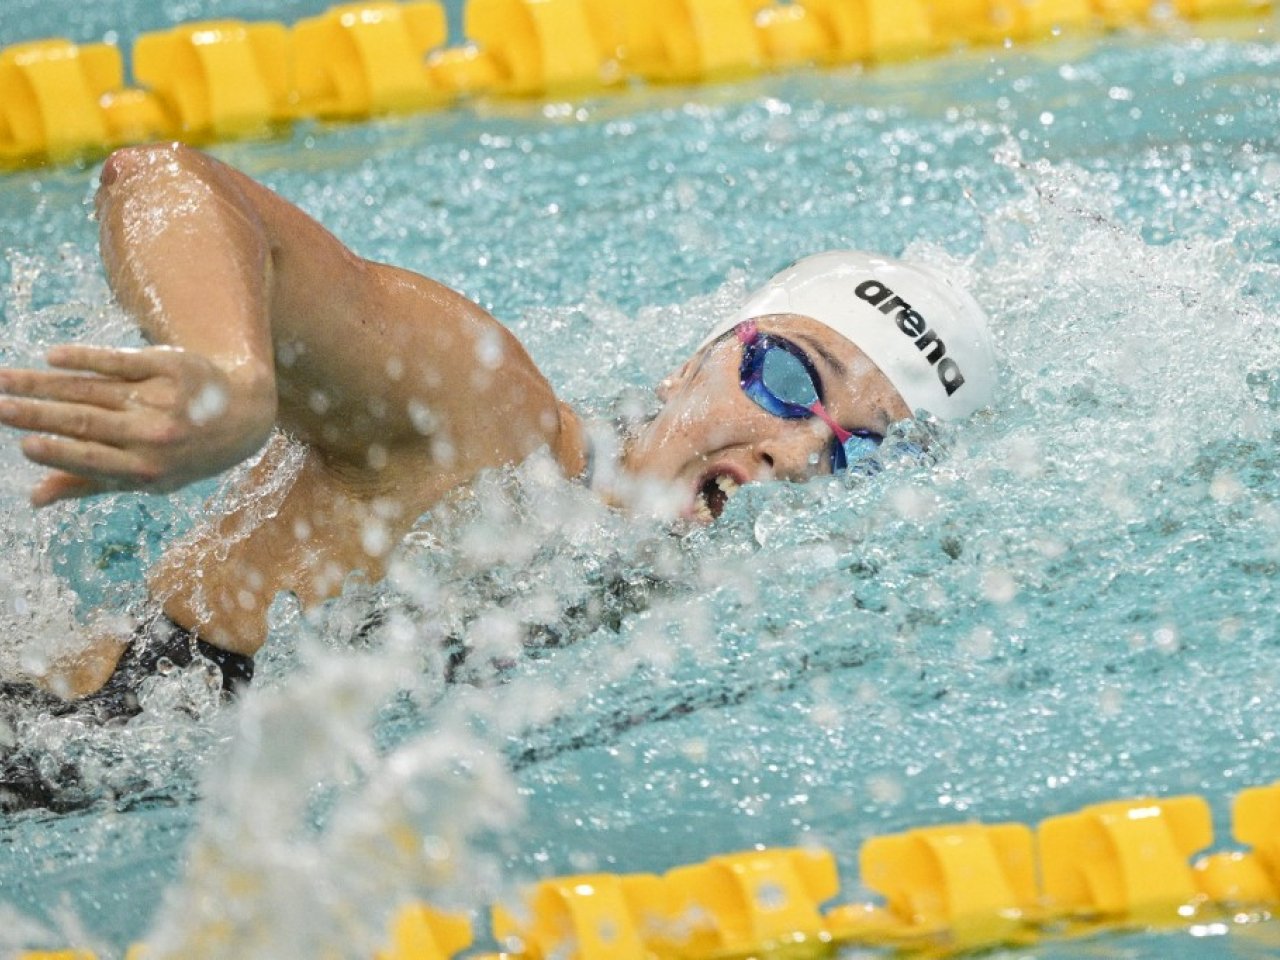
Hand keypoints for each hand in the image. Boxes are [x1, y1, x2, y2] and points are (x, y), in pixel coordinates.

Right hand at [0, 344, 274, 506]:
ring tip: (3, 379)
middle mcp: (154, 435)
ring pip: (91, 389)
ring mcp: (162, 399)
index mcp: (147, 469)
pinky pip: (120, 361)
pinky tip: (53, 356)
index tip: (26, 444)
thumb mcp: (148, 477)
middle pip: (84, 420)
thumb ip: (90, 483)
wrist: (244, 414)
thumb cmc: (184, 453)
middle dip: (35, 413)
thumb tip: (34, 498)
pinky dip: (85, 358)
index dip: (60, 453)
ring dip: (42, 384)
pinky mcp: (169, 366)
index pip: (94, 459)